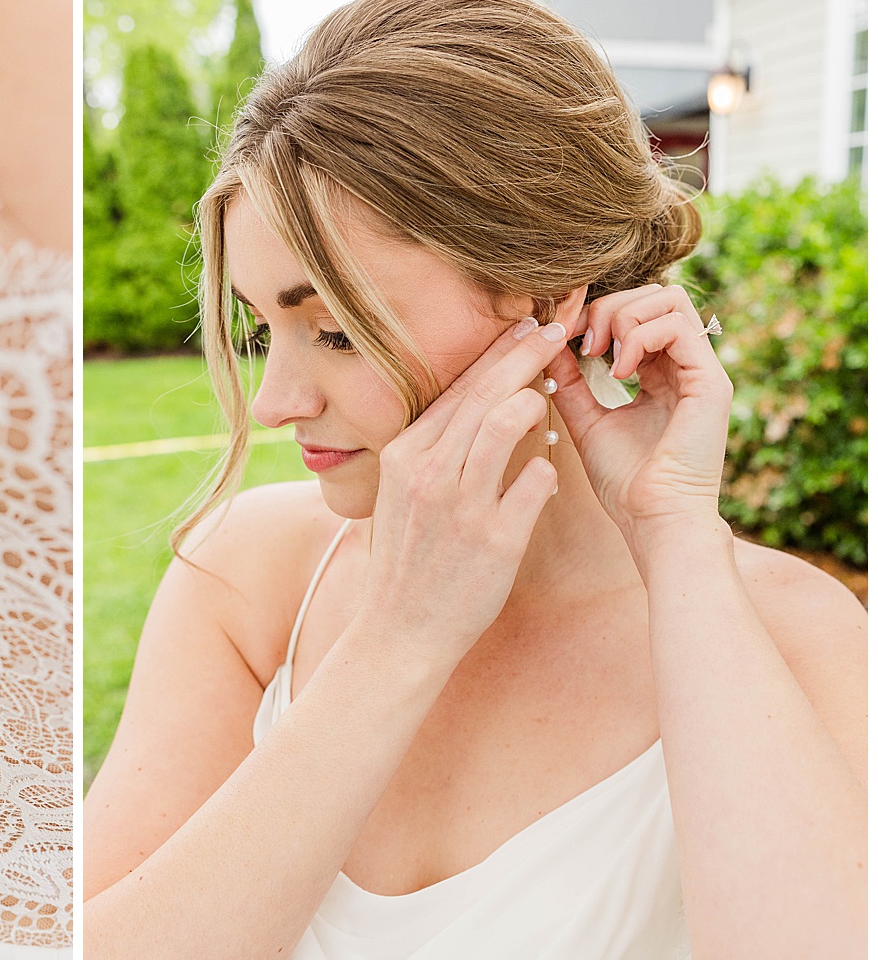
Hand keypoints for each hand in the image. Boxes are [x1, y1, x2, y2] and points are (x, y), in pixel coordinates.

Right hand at [355, 319, 566, 668]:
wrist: (400, 633)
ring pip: (505, 424)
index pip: (456, 388)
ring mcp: (460, 506)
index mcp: (403, 457)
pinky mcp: (494, 540)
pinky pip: (535, 483)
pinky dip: (548, 468)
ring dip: (536, 399)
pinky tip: (552, 465)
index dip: (496, 353)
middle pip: (484, 393)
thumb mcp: (403, 496)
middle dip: (525, 353)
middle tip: (558, 326)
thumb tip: (477, 410)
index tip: (525, 326)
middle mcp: (428, 474)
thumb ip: (434, 453)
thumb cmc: (408, 562)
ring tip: (556, 389)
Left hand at [548, 285, 732, 552]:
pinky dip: (639, 337)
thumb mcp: (587, 421)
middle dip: (609, 306)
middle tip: (582, 343)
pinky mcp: (711, 381)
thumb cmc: (623, 482)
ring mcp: (702, 370)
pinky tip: (618, 373)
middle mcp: (686, 366)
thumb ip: (570, 383)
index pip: (638, 311)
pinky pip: (678, 325)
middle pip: (656, 293)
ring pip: (670, 298)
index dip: (596, 312)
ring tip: (598, 355)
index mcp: (661, 373)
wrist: (653, 520)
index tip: (561, 335)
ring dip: (623, 316)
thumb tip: (547, 346)